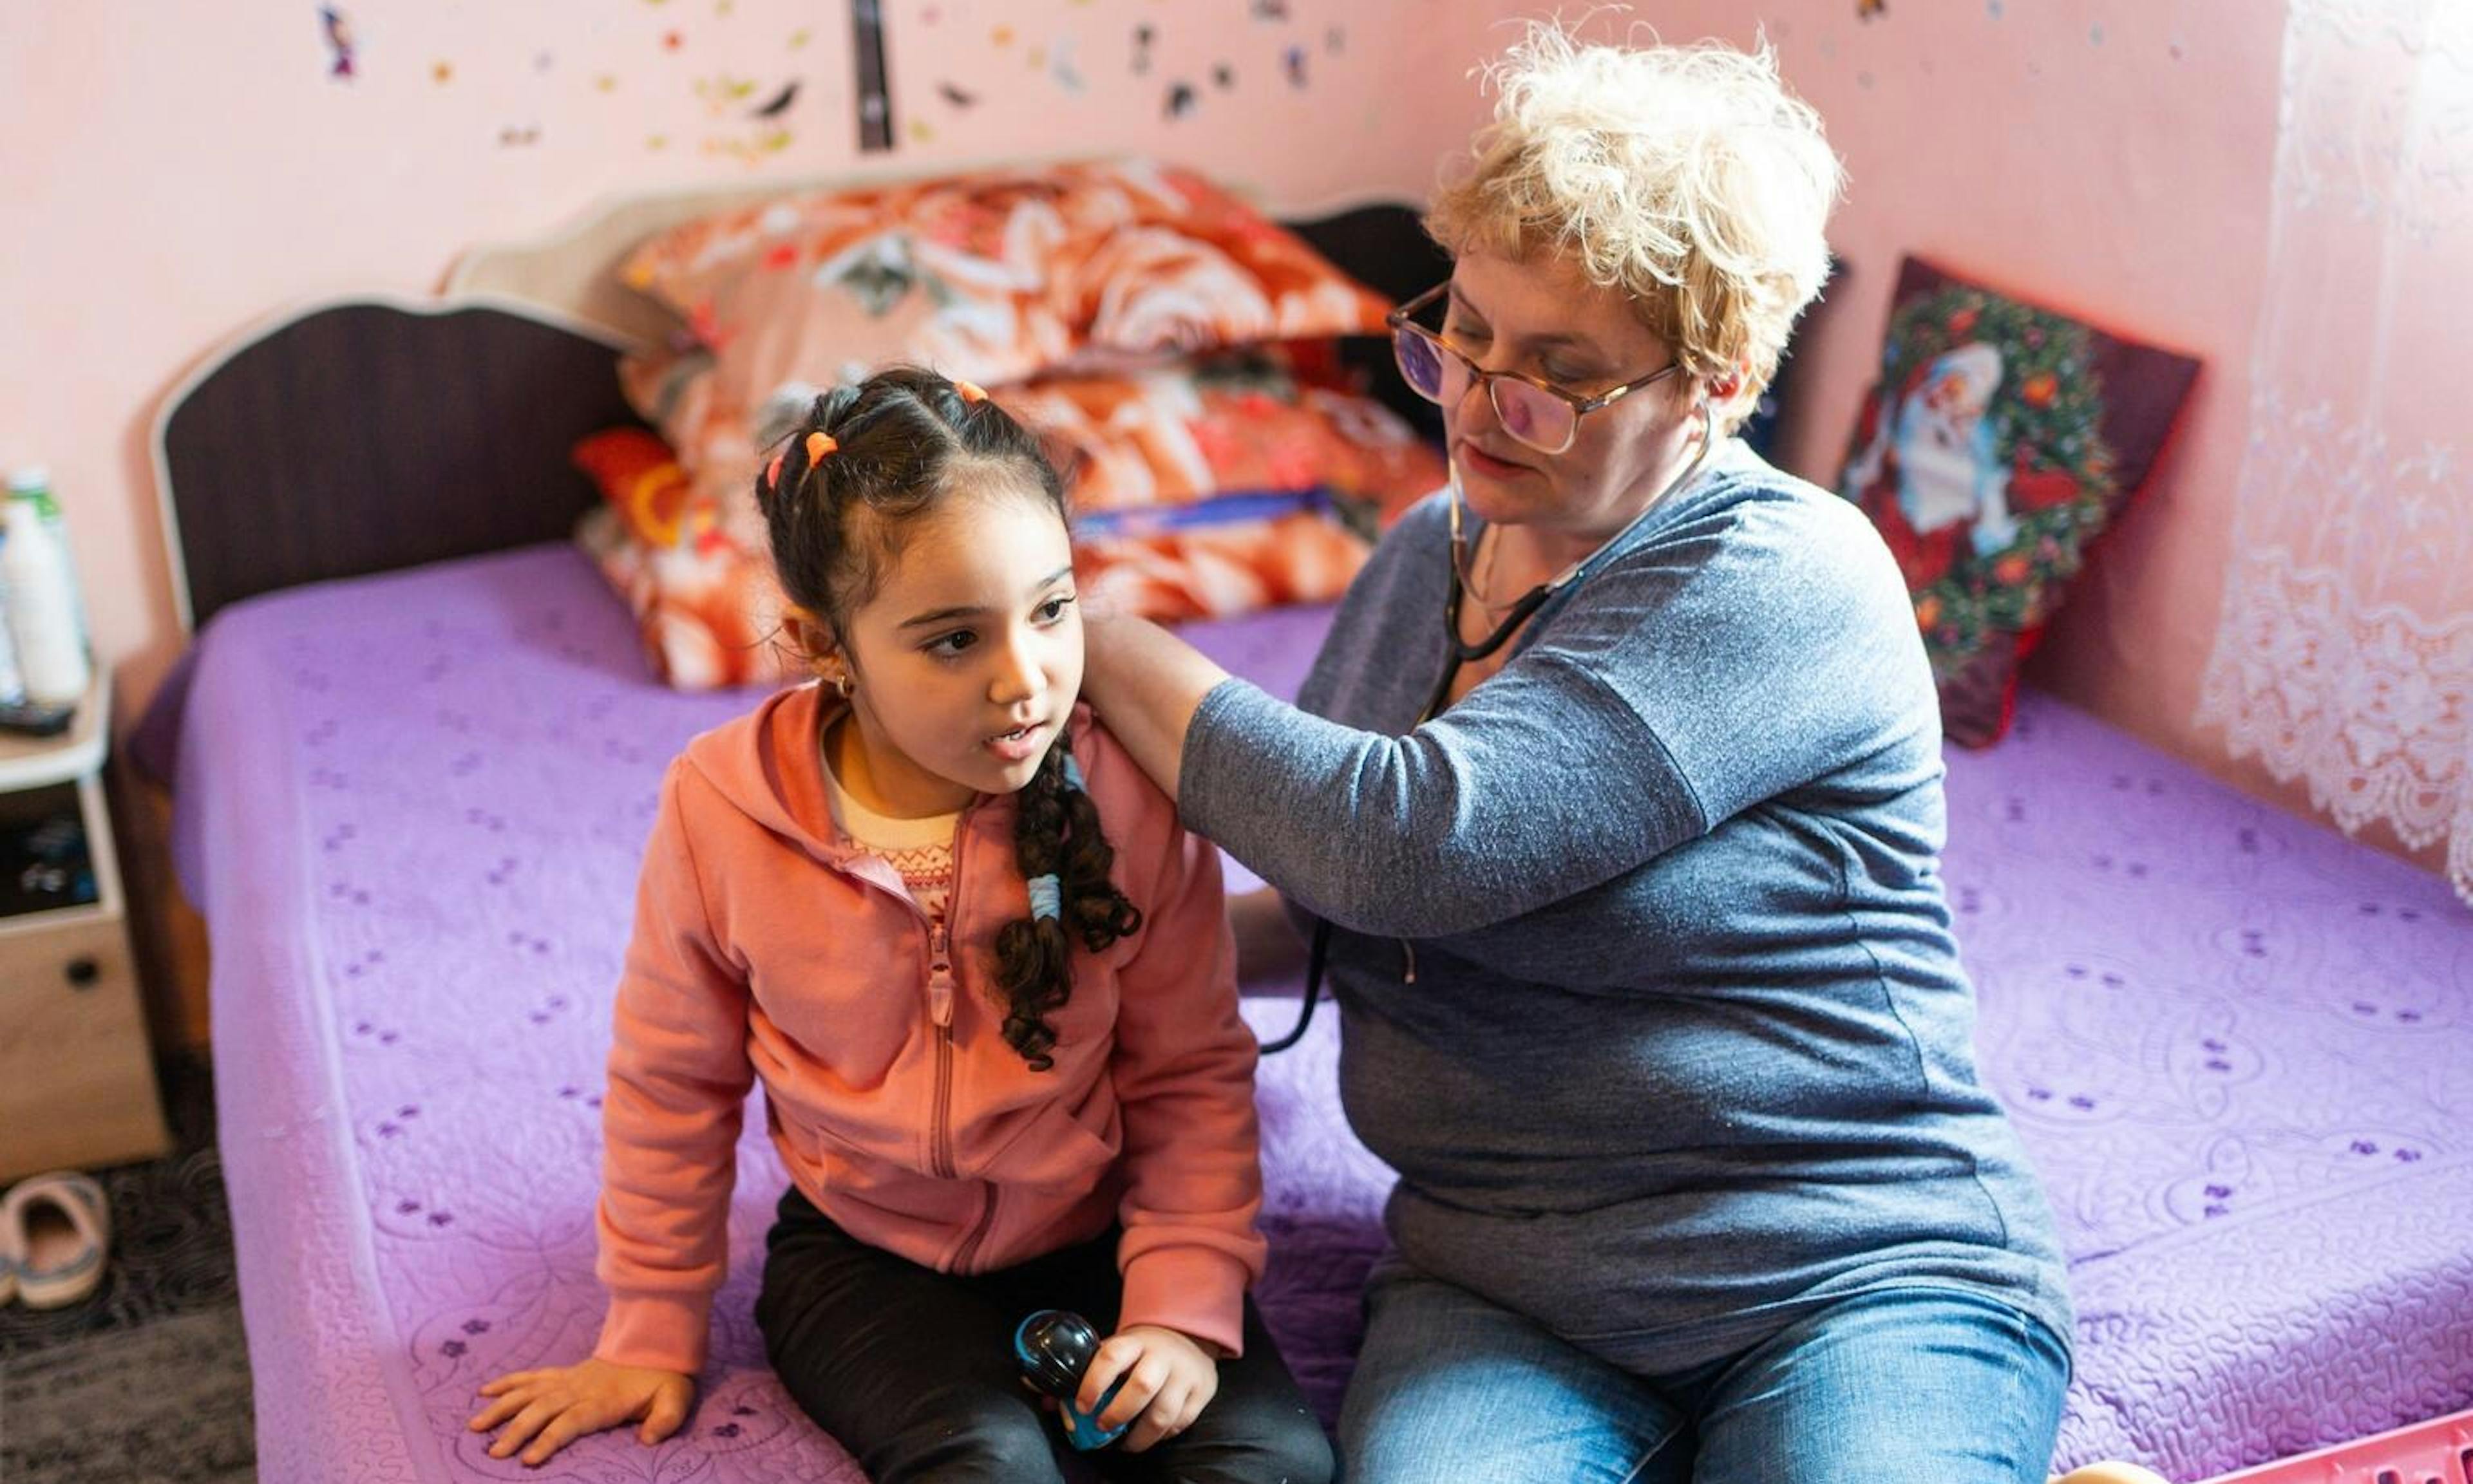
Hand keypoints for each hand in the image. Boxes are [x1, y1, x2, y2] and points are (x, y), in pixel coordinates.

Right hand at [468, 1357, 693, 1466]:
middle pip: (542, 1409)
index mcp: (604, 1400)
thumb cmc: (665, 1381)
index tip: (528, 1460)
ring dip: (502, 1408)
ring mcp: (569, 1379)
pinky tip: (484, 1392)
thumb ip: (665, 1419)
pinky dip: (508, 1383)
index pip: (571, 1421)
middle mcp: (580, 1388)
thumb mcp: (677, 1399)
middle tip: (494, 1453)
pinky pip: (531, 1377)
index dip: (549, 1440)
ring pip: (529, 1392)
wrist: (658, 1347)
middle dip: (517, 1431)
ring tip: (475, 1426)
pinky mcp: (563, 1374)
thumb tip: (648, 1440)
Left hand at [1076, 1323, 1219, 1453]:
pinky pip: (1180, 1424)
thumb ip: (1084, 1373)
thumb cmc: (1142, 1351)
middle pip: (1142, 1387)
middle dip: (1118, 1414)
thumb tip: (1047, 1401)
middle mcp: (1162, 1356)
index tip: (1082, 1406)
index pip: (1111, 1357)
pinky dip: (1161, 1436)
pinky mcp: (1202, 1392)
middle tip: (1102, 1427)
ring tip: (1124, 1443)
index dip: (1093, 1383)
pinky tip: (1149, 1435)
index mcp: (1134, 1342)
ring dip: (1140, 1437)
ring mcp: (1185, 1374)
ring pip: (1164, 1413)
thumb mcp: (1116, 1350)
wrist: (1189, 1336)